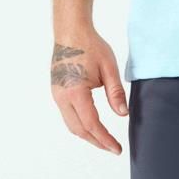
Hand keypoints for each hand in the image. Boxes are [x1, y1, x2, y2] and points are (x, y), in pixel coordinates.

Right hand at [50, 27, 128, 154]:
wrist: (71, 30)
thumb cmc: (91, 46)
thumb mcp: (109, 67)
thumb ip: (115, 92)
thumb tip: (123, 115)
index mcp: (76, 93)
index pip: (91, 124)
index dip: (105, 139)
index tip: (117, 148)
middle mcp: (62, 97)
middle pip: (79, 130)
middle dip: (96, 141)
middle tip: (112, 148)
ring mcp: (57, 95)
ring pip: (71, 124)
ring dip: (87, 134)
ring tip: (103, 139)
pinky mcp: (56, 91)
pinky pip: (67, 115)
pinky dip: (79, 124)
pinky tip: (91, 124)